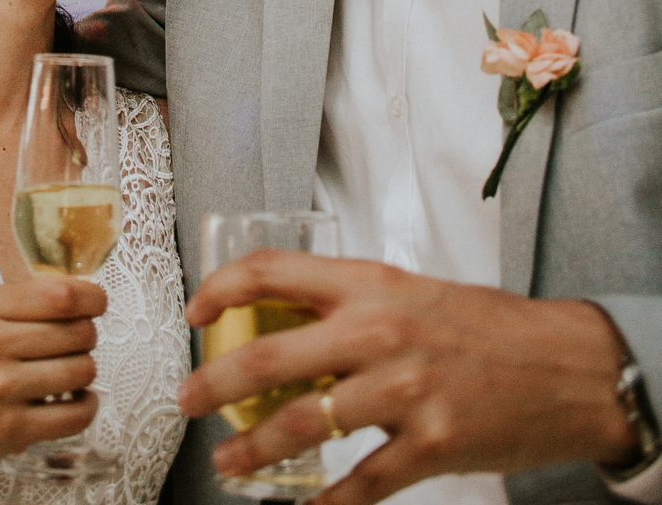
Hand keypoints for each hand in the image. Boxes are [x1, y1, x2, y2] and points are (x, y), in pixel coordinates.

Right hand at [0, 277, 104, 492]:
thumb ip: (27, 302)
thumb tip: (86, 294)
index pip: (61, 293)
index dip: (92, 298)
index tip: (97, 305)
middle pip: (78, 332)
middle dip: (87, 340)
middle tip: (74, 348)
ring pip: (82, 371)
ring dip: (86, 376)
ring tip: (70, 378)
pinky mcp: (10, 429)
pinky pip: (75, 415)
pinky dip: (86, 408)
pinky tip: (73, 403)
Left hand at [179, 252, 634, 504]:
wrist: (565, 366)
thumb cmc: (485, 327)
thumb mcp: (408, 291)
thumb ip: (349, 305)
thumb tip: (283, 326)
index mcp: (367, 283)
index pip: (271, 272)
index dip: (219, 290)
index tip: (193, 313)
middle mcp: (377, 330)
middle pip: (268, 356)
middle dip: (214, 385)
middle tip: (187, 401)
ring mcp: (403, 389)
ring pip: (300, 425)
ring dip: (253, 449)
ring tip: (229, 462)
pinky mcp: (431, 444)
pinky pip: (360, 483)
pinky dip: (325, 503)